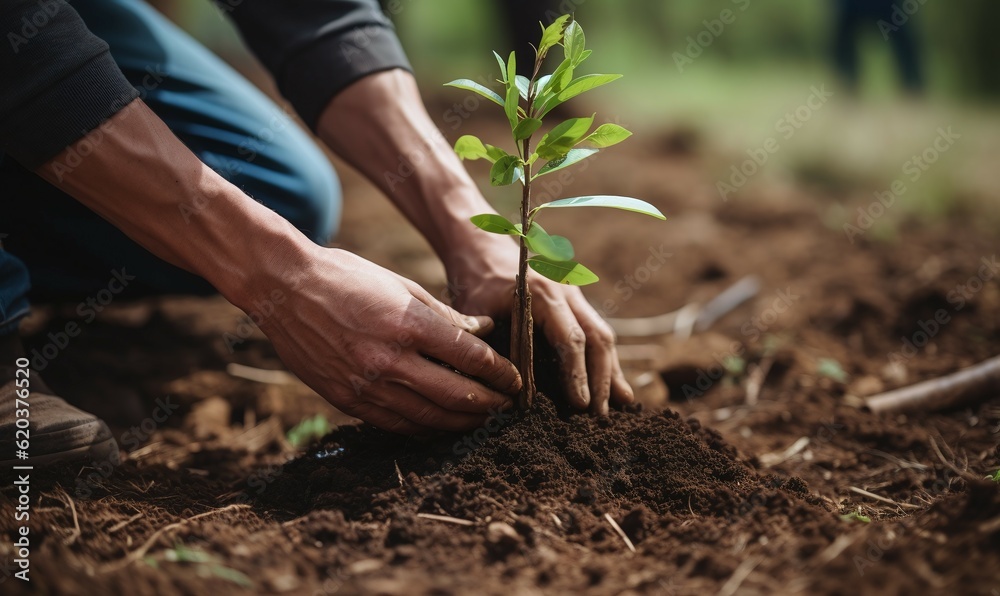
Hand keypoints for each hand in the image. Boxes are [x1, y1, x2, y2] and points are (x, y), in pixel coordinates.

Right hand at [256, 247, 520, 433]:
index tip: (515, 379)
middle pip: (457, 395)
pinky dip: (425, 428)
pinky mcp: (347, 400)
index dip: (499, 372)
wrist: (283, 289)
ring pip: (428, 417)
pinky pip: (396, 424)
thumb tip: (484, 331)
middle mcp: (389, 360)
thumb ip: (444, 315)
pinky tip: (441, 425)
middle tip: (507, 407)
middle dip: (490, 404)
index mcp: (408, 324)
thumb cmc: (346, 278)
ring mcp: (366, 385)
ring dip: (462, 422)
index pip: (470, 358)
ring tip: (481, 420)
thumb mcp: (401, 285)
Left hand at [446, 236, 633, 414]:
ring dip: (610, 371)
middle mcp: (567, 291)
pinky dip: (604, 359)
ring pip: (603, 335)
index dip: (577, 374)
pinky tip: (612, 384)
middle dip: (603, 379)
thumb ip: (493, 347)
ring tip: (620, 404)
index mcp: (543, 293)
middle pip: (597, 338)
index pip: (571, 339)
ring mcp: (575, 295)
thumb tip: (513, 392)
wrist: (479, 245)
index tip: (582, 405)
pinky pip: (595, 331)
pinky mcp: (574, 302)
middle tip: (601, 416)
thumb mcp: (475, 314)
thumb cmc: (474, 281)